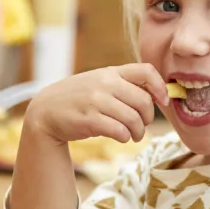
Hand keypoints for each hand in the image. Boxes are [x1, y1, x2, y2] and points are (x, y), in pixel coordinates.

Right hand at [25, 63, 169, 145]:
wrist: (46, 111)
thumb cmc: (79, 98)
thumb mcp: (99, 82)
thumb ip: (124, 85)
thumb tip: (157, 95)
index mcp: (110, 72)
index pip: (146, 71)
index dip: (160, 87)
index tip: (163, 100)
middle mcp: (104, 83)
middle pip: (144, 101)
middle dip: (148, 117)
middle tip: (143, 125)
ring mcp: (96, 101)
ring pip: (134, 119)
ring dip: (138, 132)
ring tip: (134, 135)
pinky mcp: (89, 120)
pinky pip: (120, 131)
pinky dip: (125, 137)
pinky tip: (121, 137)